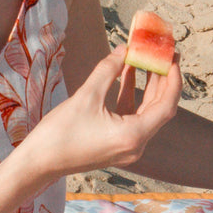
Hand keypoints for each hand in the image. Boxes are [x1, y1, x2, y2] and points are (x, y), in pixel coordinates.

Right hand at [22, 46, 180, 178]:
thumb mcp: (86, 96)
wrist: (39, 162)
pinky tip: (127, 74)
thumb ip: (108, 70)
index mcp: (133, 136)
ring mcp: (127, 147)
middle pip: (159, 108)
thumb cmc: (60, 133)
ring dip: (147, 86)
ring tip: (147, 58)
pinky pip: (131, 117)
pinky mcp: (117, 144)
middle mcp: (136, 145)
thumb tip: (124, 49)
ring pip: (146, 112)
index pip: (166, 105)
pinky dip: (131, 97)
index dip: (173, 80)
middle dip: (162, 80)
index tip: (172, 57)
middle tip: (165, 53)